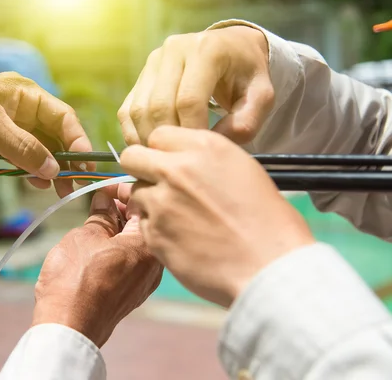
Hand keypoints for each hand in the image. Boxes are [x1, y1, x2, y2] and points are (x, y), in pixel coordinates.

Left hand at [0, 72, 94, 196]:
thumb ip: (26, 149)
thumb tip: (55, 170)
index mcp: (21, 93)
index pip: (61, 115)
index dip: (77, 138)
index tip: (86, 163)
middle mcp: (19, 109)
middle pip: (55, 135)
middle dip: (67, 158)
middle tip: (77, 183)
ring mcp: (8, 130)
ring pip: (42, 150)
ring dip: (53, 170)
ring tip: (60, 190)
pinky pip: (25, 161)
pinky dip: (34, 173)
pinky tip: (38, 184)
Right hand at [32, 191, 162, 347]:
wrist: (69, 327)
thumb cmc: (76, 279)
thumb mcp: (85, 236)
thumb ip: (101, 214)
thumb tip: (105, 199)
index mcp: (148, 244)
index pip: (143, 203)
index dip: (124, 189)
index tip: (105, 186)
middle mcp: (155, 264)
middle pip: (143, 224)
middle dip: (122, 210)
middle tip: (99, 202)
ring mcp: (145, 282)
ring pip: (136, 244)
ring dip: (118, 230)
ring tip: (95, 222)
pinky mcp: (132, 295)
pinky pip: (130, 263)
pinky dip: (117, 249)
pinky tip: (97, 246)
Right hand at [118, 25, 272, 145]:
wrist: (233, 49)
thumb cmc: (248, 75)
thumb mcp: (262, 95)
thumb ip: (246, 121)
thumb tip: (213, 142)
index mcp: (206, 49)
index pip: (189, 100)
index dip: (191, 132)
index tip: (199, 153)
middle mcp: (174, 49)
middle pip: (159, 105)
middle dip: (167, 139)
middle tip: (179, 161)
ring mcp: (154, 61)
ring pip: (139, 108)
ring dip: (147, 139)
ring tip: (163, 158)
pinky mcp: (142, 75)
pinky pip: (128, 109)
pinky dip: (134, 133)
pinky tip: (149, 148)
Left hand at [120, 126, 314, 307]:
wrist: (268, 267)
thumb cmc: (268, 221)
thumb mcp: (243, 169)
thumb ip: (204, 159)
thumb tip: (182, 161)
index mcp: (203, 147)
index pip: (158, 135)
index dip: (162, 150)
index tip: (171, 164)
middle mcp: (175, 170)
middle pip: (133, 157)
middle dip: (142, 168)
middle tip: (159, 185)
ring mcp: (159, 203)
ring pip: (136, 192)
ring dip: (150, 202)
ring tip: (179, 219)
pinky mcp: (152, 234)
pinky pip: (142, 223)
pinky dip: (156, 230)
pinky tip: (182, 240)